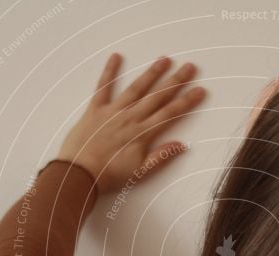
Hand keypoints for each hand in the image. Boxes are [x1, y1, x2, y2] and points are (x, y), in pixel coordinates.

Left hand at [57, 53, 205, 193]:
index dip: (186, 101)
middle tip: (190, 67)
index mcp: (142, 134)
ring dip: (151, 73)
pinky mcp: (95, 109)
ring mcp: (112, 111)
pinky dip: (109, 71)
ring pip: (136, 88)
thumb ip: (160, 157)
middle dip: (175, 81)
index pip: (170, 114)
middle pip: (157, 96)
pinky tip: (116, 56)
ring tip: (165, 59)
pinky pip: (103, 87)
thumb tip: (181, 145)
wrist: (78, 175)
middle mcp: (130, 118)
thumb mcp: (139, 172)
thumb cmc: (109, 176)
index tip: (200, 90)